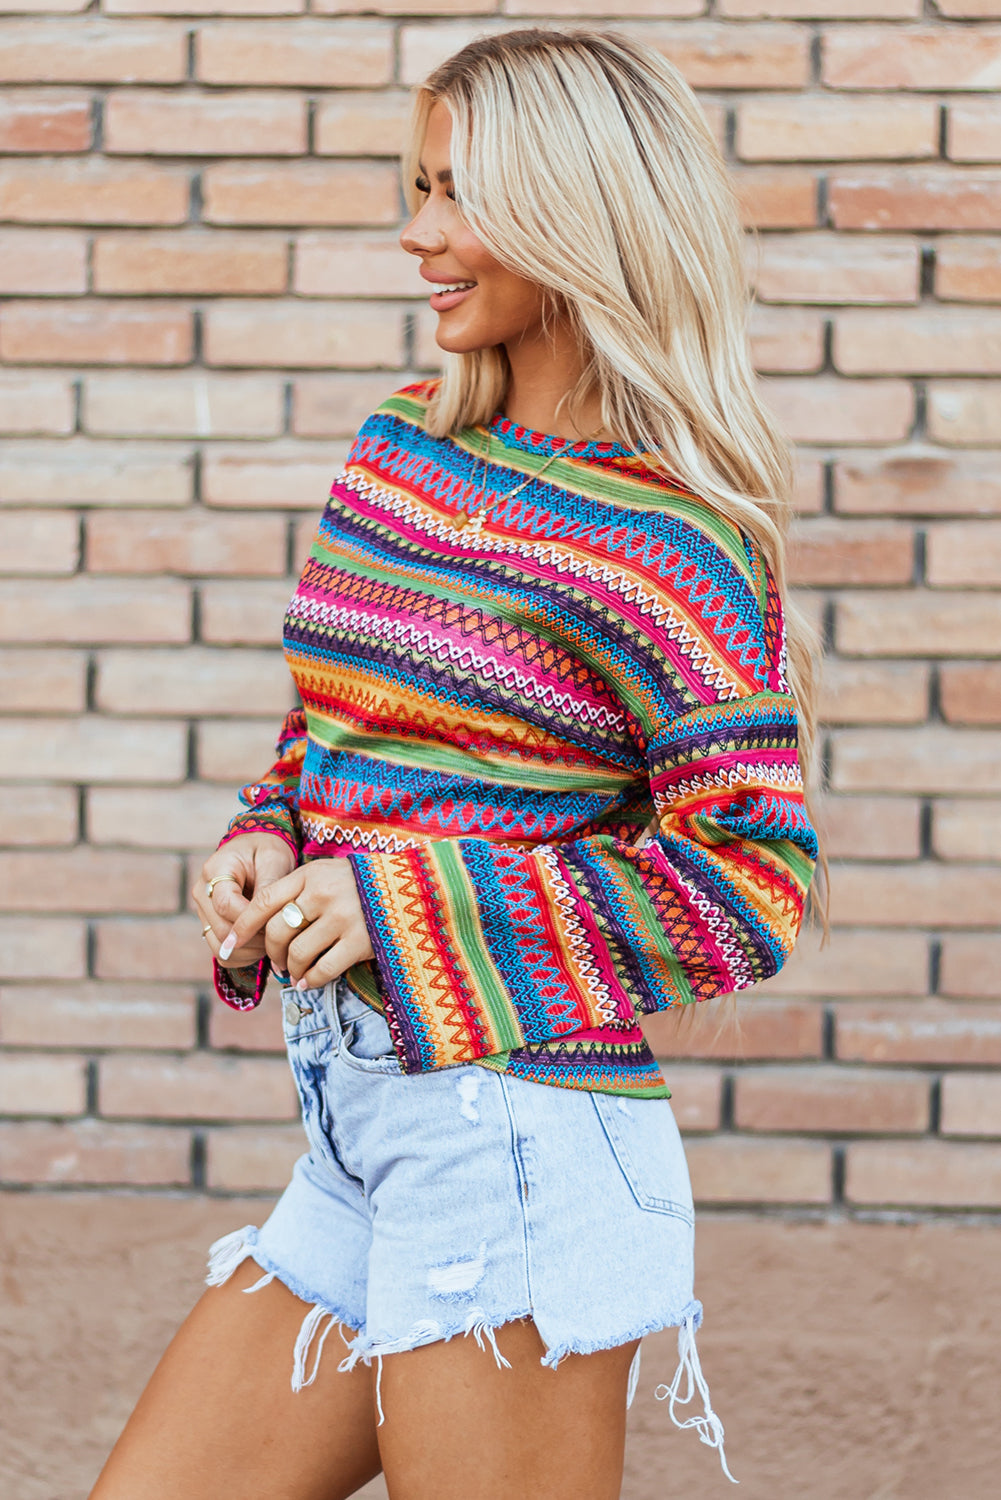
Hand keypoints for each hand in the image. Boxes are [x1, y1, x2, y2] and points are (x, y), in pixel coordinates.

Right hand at [192, 834, 297, 968]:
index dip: (250, 920)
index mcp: (215, 870)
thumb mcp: (273, 859)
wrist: (256, 850)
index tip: (275, 922)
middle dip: (253, 938)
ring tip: (272, 942)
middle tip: (280, 936)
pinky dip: (242, 956)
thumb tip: (265, 918)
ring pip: (218, 946)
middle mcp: (202, 892)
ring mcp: (203, 911)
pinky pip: (221, 953)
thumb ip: (268, 886)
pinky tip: (262, 947)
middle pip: (220, 929)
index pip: (225, 905)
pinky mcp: (210, 925)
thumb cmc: (267, 851)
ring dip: (247, 950)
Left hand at [217, 857, 373, 989]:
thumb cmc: (362, 884)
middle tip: (276, 965)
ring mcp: (342, 917)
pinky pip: (323, 969)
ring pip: (297, 954)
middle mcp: (323, 894)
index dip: (243, 927)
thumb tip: (263, 926)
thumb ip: (298, 892)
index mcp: (310, 874)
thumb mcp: (327, 875)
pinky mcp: (360, 941)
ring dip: (291, 970)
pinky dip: (311, 980)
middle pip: (277, 932)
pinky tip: (309, 982)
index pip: (264, 902)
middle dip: (271, 954)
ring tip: (294, 974)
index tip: (229, 944)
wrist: (413, 887)